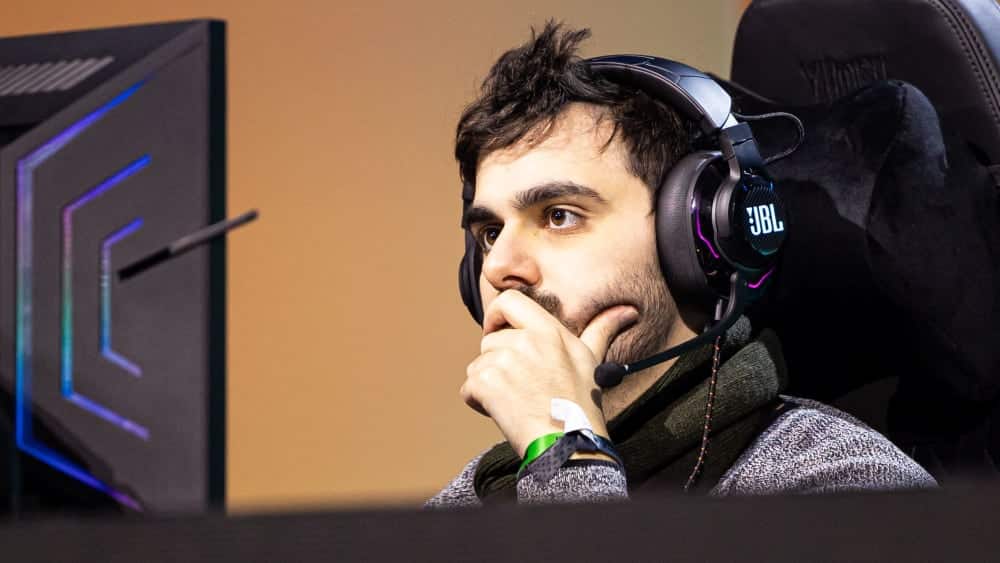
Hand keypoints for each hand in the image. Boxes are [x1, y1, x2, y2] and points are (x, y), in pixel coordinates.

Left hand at [460, 290, 638, 456]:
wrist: (568, 444)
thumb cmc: (580, 403)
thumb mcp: (592, 360)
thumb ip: (601, 330)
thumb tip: (627, 311)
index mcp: (548, 331)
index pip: (508, 301)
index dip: (497, 316)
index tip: (501, 333)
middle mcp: (525, 340)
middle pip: (489, 341)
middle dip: (497, 363)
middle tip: (523, 387)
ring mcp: (504, 361)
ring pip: (478, 366)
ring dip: (490, 385)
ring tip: (517, 402)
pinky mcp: (486, 383)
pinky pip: (469, 388)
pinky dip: (479, 403)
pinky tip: (505, 413)